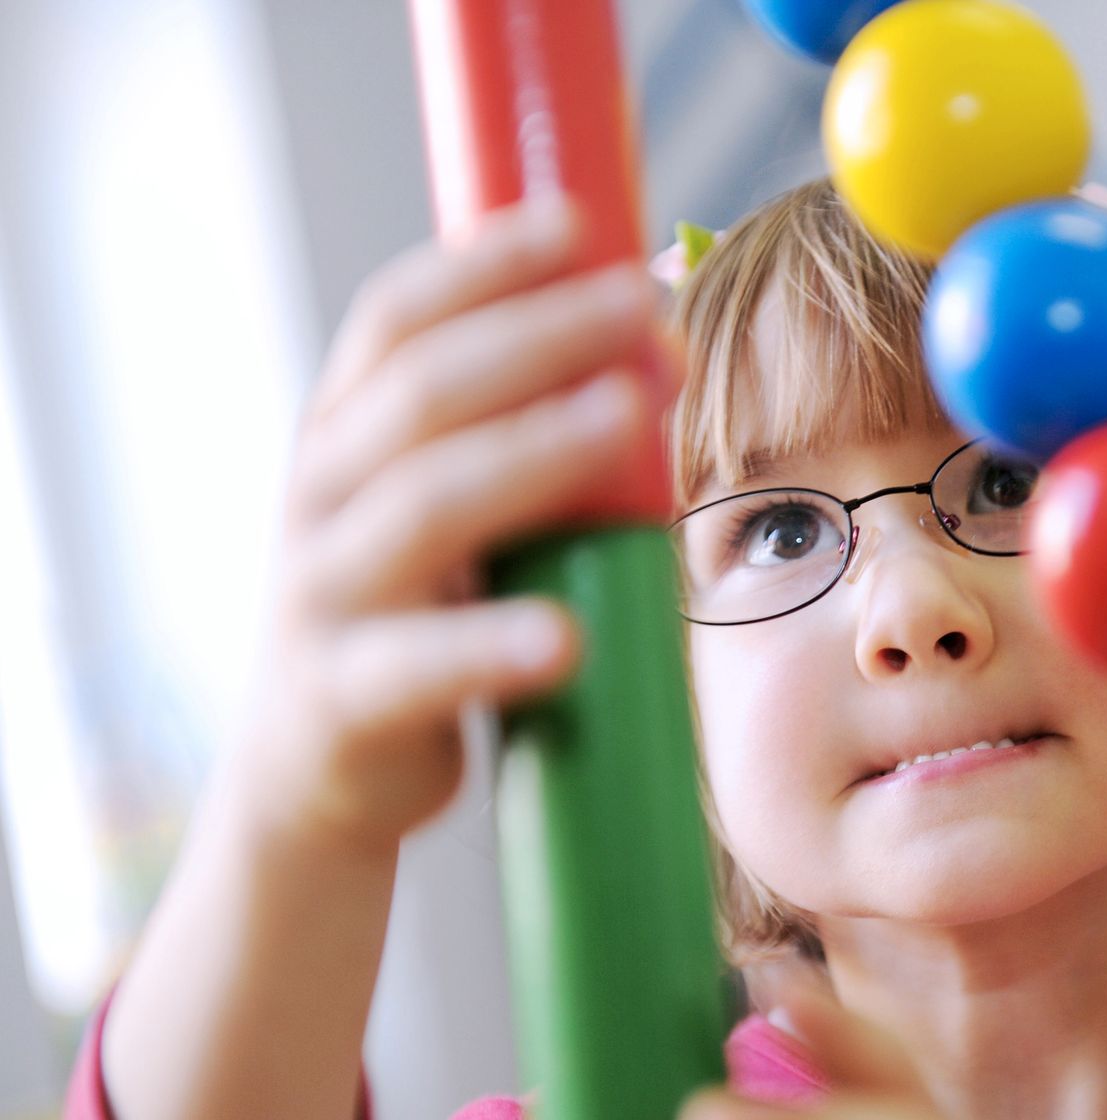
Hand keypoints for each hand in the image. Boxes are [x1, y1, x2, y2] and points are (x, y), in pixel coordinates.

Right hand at [231, 194, 674, 859]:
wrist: (314, 778)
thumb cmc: (413, 616)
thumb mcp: (447, 509)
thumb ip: (520, 433)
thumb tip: (655, 332)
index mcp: (345, 434)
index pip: (400, 319)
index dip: (484, 262)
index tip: (580, 218)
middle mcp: (320, 495)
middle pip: (426, 392)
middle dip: (540, 336)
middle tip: (645, 308)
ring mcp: (323, 595)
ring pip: (424, 505)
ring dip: (533, 452)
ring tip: (628, 414)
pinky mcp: (344, 698)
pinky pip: (419, 666)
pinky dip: (490, 647)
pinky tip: (565, 637)